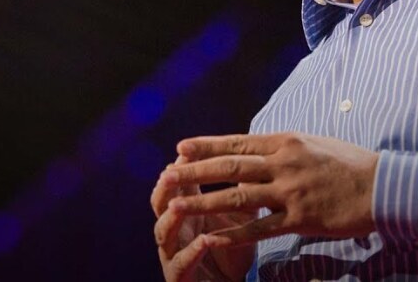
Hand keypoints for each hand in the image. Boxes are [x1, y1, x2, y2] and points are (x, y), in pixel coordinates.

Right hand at [151, 155, 254, 281]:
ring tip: (178, 204)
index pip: (178, 183)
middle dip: (165, 188)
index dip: (181, 167)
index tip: (188, 149)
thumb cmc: (231, 248)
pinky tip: (205, 241)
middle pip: (160, 204)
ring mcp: (174, 254)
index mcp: (187, 211)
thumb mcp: (241, 216)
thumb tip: (256, 158)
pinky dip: (192, 252)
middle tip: (171, 172)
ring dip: (171, 218)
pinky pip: (180, 264)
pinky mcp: (180, 278)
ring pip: (163, 233)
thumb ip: (242, 190)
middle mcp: (175, 230)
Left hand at [162, 132, 379, 245]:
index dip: (207, 145)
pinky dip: (233, 234)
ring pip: (238, 197)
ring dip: (204, 201)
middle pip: (230, 166)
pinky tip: (212, 238)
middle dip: (195, 171)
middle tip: (167, 174)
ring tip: (177, 204)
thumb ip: (283, 149)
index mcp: (286, 142)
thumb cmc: (351, 163)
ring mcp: (290, 192)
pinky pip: (260, 229)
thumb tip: (258, 150)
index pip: (238, 142)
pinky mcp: (300, 219)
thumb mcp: (314, 144)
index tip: (181, 147)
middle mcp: (284, 163)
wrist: (383, 186)